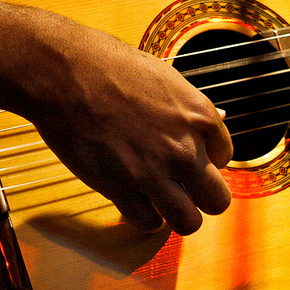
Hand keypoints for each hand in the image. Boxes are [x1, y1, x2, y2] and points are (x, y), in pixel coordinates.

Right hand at [25, 23, 232, 235]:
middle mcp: (183, 149)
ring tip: (163, 202)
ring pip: (188, 222)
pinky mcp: (121, 189)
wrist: (64, 75)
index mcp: (199, 116)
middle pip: (217, 201)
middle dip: (203, 198)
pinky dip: (144, 216)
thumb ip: (188, 108)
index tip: (188, 156)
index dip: (206, 159)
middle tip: (186, 190)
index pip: (225, 157)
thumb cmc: (109, 67)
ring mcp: (153, 173)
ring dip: (178, 215)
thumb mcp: (164, 78)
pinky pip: (148, 222)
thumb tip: (214, 120)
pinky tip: (136, 200)